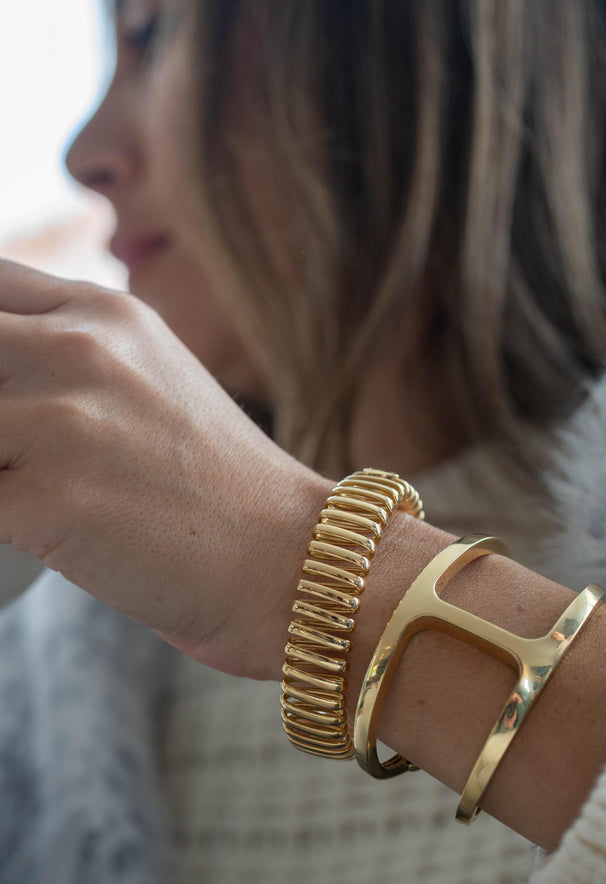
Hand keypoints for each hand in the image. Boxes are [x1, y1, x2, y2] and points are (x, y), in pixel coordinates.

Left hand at [0, 258, 327, 676]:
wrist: (291, 562)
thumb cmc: (222, 493)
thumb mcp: (154, 383)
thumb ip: (78, 358)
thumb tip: (7, 385)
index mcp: (105, 313)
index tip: (3, 395)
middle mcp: (80, 349)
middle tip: (11, 453)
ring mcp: (63, 421)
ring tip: (23, 490)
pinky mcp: (51, 499)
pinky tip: (27, 532)